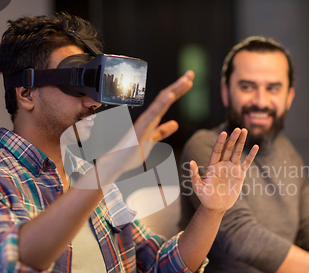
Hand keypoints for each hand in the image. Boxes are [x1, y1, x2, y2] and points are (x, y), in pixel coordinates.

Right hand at [82, 71, 193, 188]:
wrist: (117, 163)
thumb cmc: (131, 152)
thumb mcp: (152, 140)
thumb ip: (162, 131)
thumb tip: (175, 124)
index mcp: (152, 119)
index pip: (167, 101)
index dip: (178, 90)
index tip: (189, 80)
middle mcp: (148, 117)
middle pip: (165, 98)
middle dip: (178, 85)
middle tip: (190, 74)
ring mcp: (144, 122)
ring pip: (160, 103)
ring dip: (172, 91)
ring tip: (184, 81)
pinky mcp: (141, 129)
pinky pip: (152, 115)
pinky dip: (160, 104)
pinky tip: (169, 96)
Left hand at [189, 128, 258, 211]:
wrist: (216, 207)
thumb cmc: (205, 198)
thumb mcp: (198, 187)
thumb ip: (194, 175)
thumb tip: (190, 162)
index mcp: (212, 166)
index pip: (217, 150)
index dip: (220, 142)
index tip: (224, 133)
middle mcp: (222, 164)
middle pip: (228, 148)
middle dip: (233, 138)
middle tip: (238, 129)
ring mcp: (231, 168)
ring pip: (237, 152)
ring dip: (241, 142)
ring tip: (244, 131)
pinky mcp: (239, 174)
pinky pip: (246, 163)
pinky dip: (251, 155)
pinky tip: (255, 147)